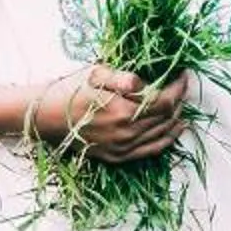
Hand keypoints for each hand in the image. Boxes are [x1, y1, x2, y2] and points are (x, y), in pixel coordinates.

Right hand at [32, 65, 189, 162]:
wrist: (47, 117)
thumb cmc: (71, 90)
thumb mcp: (96, 74)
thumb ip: (123, 77)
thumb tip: (145, 83)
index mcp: (125, 112)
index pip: (165, 101)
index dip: (178, 88)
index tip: (183, 76)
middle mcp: (127, 133)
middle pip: (166, 118)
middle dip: (178, 101)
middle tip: (181, 88)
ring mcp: (123, 148)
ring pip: (162, 134)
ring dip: (175, 119)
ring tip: (182, 105)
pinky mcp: (118, 157)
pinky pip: (151, 150)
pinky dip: (167, 139)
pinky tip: (176, 129)